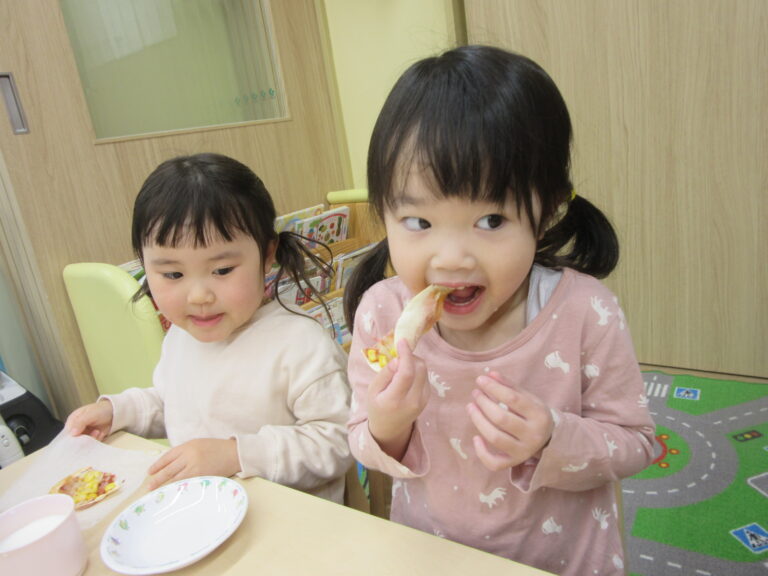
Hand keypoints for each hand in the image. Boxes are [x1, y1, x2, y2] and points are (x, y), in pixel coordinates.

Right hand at [64, 400, 113, 440]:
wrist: (115, 412)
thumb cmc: (101, 409)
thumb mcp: (90, 414)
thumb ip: (80, 422)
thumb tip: (72, 433)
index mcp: (73, 420)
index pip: (67, 432)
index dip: (70, 438)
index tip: (78, 439)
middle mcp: (77, 428)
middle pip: (74, 440)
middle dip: (83, 439)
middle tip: (93, 433)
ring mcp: (84, 433)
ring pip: (83, 443)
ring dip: (91, 439)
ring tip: (98, 431)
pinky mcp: (92, 438)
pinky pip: (91, 444)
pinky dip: (96, 440)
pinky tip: (100, 433)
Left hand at [147, 438, 239, 489]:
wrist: (234, 453)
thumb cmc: (217, 448)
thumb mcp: (199, 444)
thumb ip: (185, 452)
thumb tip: (171, 464)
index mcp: (187, 446)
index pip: (167, 457)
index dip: (158, 465)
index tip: (150, 472)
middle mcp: (189, 457)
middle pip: (169, 470)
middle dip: (157, 479)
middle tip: (149, 486)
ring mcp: (195, 468)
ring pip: (176, 479)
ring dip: (166, 486)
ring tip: (158, 492)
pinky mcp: (202, 478)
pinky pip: (187, 484)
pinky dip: (178, 489)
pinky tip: (173, 493)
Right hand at [367, 339, 428, 459]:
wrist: (389, 429)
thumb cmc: (377, 407)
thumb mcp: (373, 390)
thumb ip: (385, 374)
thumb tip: (398, 359)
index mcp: (395, 400)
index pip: (406, 373)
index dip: (406, 354)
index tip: (401, 341)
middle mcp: (413, 401)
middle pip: (419, 369)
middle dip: (410, 356)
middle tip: (398, 356)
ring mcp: (423, 400)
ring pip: (424, 371)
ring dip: (414, 363)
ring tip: (400, 368)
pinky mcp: (427, 398)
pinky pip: (425, 376)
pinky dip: (417, 371)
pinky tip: (406, 377)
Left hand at [466, 371, 553, 470]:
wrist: (549, 438)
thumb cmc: (533, 413)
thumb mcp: (527, 397)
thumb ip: (509, 385)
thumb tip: (489, 374)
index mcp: (539, 415)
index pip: (513, 399)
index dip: (494, 388)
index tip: (480, 380)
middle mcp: (533, 435)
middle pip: (501, 418)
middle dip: (484, 403)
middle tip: (475, 393)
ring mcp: (523, 451)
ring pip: (495, 437)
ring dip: (478, 421)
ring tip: (470, 407)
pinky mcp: (514, 462)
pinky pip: (494, 463)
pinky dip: (482, 452)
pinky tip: (475, 438)